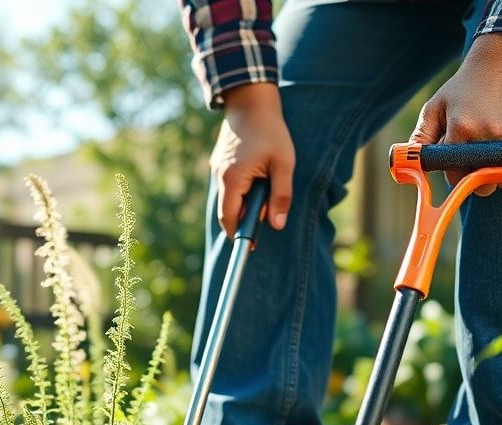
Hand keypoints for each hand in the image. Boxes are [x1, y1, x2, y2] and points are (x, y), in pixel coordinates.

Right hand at [211, 83, 293, 235]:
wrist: (251, 101)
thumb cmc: (271, 131)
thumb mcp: (284, 164)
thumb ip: (281, 196)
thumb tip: (276, 225)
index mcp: (233, 179)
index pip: (229, 218)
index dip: (239, 234)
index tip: (251, 245)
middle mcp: (220, 176)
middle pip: (228, 210)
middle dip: (245, 217)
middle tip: (266, 211)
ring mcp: (217, 168)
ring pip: (229, 197)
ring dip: (246, 200)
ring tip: (265, 182)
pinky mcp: (220, 162)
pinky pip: (229, 184)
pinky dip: (242, 188)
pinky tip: (257, 173)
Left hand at [410, 33, 501, 195]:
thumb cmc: (463, 89)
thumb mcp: (436, 106)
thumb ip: (422, 137)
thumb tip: (411, 165)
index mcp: (461, 127)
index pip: (454, 173)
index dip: (453, 173)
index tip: (455, 164)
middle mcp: (486, 134)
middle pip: (480, 183)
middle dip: (475, 180)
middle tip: (474, 163)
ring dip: (498, 178)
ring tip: (492, 160)